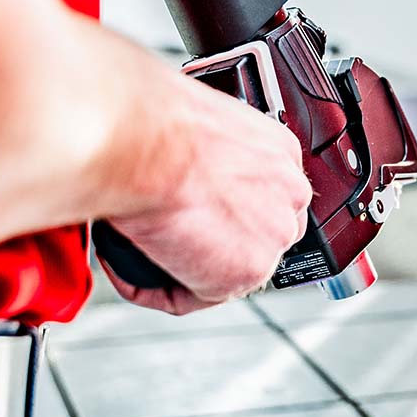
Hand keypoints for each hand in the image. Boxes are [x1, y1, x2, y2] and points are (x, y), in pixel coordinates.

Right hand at [98, 72, 311, 314]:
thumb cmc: (153, 120)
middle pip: (256, 235)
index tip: (196, 215)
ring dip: (181, 268)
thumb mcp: (197, 123)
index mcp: (278, 152)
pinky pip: (194, 296)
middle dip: (211, 244)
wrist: (141, 140)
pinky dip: (152, 289)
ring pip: (227, 269)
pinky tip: (129, 272)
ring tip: (142, 253)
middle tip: (168, 239)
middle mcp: (288, 193)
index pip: (266, 196)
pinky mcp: (245, 272)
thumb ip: (206, 154)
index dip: (226, 211)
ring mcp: (273, 236)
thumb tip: (182, 166)